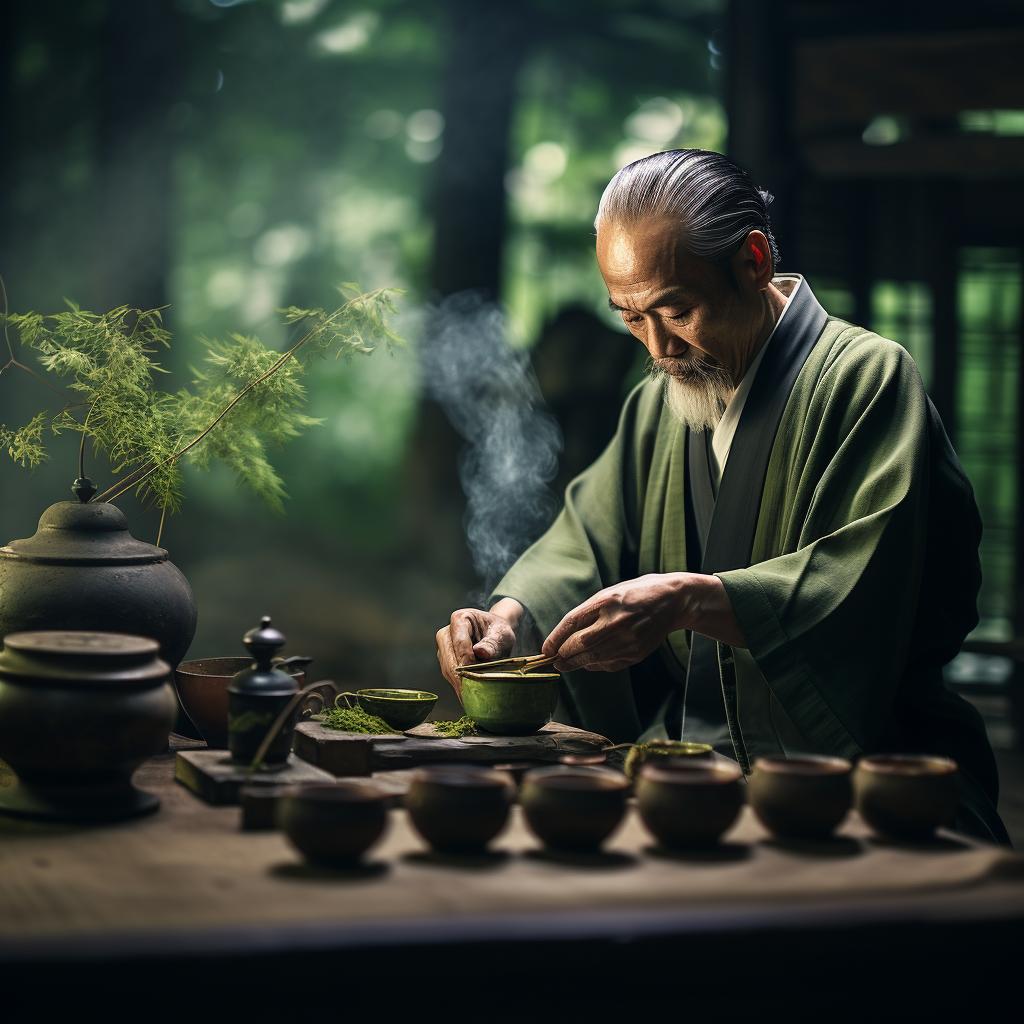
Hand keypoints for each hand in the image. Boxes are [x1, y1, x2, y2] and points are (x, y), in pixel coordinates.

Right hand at [435, 599, 521, 697]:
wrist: (495, 634)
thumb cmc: (499, 631)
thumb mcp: (502, 634)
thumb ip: (492, 643)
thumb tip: (480, 652)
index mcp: (460, 619)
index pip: (460, 643)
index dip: (467, 660)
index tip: (476, 676)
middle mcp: (446, 633)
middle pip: (449, 658)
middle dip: (460, 677)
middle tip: (471, 695)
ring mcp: (444, 648)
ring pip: (447, 670)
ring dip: (459, 684)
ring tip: (471, 699)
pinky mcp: (446, 662)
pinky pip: (450, 676)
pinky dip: (459, 686)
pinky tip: (468, 697)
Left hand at [541, 573, 744, 672]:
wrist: (672, 600)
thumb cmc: (635, 594)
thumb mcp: (609, 594)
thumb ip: (589, 613)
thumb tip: (565, 638)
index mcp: (605, 601)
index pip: (572, 623)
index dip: (555, 639)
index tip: (545, 650)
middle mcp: (615, 620)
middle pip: (579, 645)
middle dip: (563, 656)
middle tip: (554, 662)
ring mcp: (627, 639)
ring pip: (592, 659)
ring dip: (576, 664)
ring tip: (566, 665)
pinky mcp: (636, 652)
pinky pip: (609, 664)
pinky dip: (596, 665)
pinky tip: (590, 663)